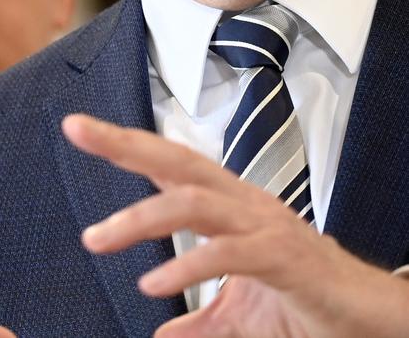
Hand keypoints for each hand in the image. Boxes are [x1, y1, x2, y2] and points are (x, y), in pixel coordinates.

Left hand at [63, 114, 408, 337]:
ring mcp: (264, 224)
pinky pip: (229, 253)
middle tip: (78, 129)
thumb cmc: (304, 301)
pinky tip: (153, 282)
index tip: (80, 128)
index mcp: (229, 204)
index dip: (126, 144)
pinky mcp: (283, 257)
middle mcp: (243, 202)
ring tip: (98, 238)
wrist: (367, 318)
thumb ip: (203, 319)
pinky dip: (188, 265)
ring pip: (195, 201)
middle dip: (125, 144)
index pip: (170, 164)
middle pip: (176, 160)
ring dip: (141, 218)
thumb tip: (164, 331)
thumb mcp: (242, 314)